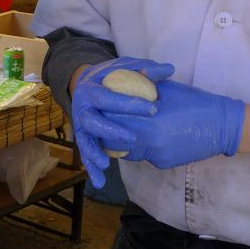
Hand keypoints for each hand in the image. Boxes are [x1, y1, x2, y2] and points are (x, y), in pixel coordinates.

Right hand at [70, 57, 173, 187]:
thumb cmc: (110, 76)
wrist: (86, 83)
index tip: (153, 109)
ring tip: (107, 163)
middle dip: (111, 130)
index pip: (107, 97)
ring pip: (85, 140)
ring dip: (94, 153)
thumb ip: (146, 68)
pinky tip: (100, 181)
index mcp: (91, 88)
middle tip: (133, 138)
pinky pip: (86, 154)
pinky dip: (91, 168)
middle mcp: (81, 108)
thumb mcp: (126, 66)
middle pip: (92, 121)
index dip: (128, 103)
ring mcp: (80, 124)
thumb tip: (169, 70)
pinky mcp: (83, 138)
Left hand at [105, 79, 244, 169]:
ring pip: (127, 150)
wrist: (224, 126)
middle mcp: (149, 142)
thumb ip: (143, 84)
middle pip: (114, 140)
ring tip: (127, 127)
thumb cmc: (196, 102)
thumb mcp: (168, 89)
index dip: (106, 115)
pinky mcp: (163, 163)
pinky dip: (141, 146)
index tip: (103, 107)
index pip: (114, 122)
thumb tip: (123, 77)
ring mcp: (156, 156)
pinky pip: (144, 155)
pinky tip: (149, 136)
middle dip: (109, 131)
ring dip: (123, 140)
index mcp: (149, 121)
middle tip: (108, 120)